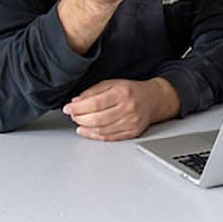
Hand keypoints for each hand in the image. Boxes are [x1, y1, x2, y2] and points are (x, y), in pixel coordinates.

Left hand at [65, 78, 179, 140]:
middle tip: (73, 115)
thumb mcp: (112, 84)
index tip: (68, 108)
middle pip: (97, 119)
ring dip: (85, 127)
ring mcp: (131, 122)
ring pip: (101, 130)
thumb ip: (93, 92)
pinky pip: (109, 137)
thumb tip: (75, 102)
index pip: (95, 103)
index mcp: (123, 93)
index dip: (78, 108)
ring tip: (79, 122)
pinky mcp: (132, 132)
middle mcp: (128, 108)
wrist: (154, 100)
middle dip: (80, 118)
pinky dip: (94, 136)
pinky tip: (86, 131)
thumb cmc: (132, 91)